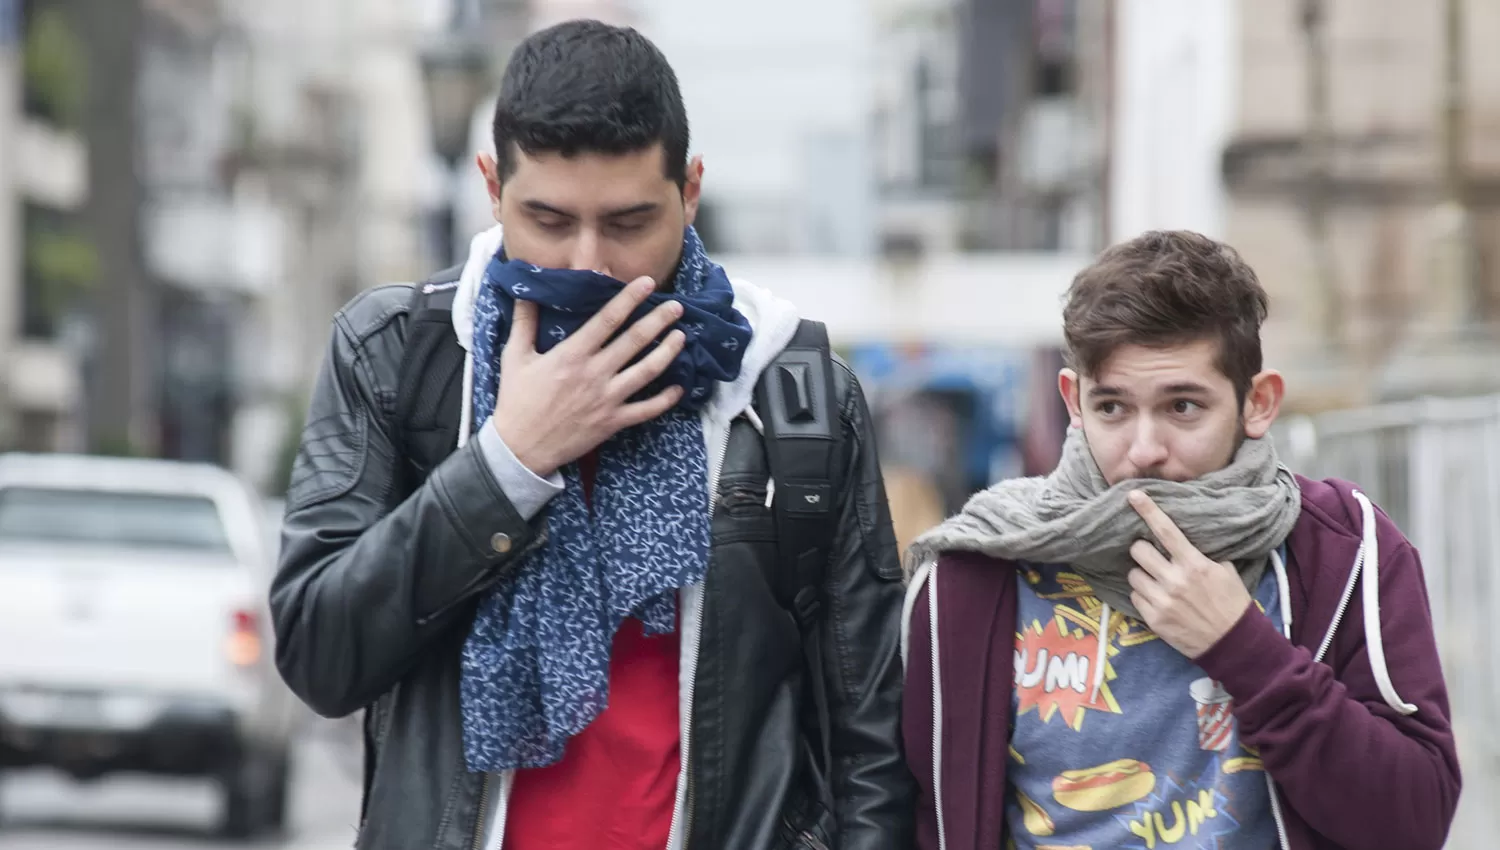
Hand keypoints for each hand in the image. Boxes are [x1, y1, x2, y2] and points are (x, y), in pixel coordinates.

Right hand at [491, 276, 686, 476]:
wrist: (520, 448)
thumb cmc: (516, 400)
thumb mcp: (515, 356)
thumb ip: (524, 322)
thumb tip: (524, 291)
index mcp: (572, 354)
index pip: (607, 319)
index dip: (629, 298)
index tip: (647, 283)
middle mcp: (595, 373)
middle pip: (635, 341)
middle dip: (659, 320)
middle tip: (678, 306)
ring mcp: (607, 399)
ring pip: (647, 371)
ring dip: (667, 352)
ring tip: (682, 336)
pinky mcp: (613, 422)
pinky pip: (646, 410)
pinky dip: (665, 399)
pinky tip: (679, 387)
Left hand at [1126, 491, 1252, 658]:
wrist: (1234, 642)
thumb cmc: (1232, 603)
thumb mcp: (1225, 572)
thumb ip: (1202, 554)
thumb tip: (1184, 538)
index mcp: (1194, 564)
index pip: (1166, 531)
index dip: (1148, 510)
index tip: (1132, 494)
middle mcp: (1175, 580)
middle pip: (1138, 551)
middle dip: (1142, 551)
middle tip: (1152, 557)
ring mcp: (1162, 601)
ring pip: (1133, 575)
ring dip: (1142, 575)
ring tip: (1156, 581)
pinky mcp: (1154, 619)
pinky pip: (1135, 597)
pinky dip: (1143, 596)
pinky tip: (1158, 599)